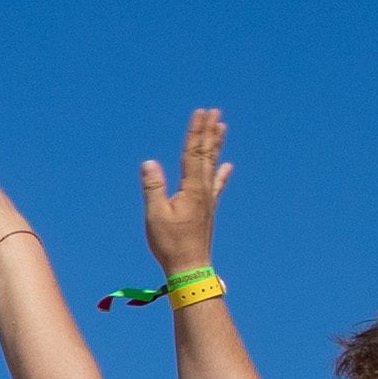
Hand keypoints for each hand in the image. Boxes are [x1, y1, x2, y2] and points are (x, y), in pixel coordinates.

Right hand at [138, 108, 229, 276]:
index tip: (200, 112)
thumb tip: (149, 162)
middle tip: (214, 111)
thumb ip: (153, 187)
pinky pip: (217, 184)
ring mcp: (208, 199)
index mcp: (191, 189)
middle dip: (209, 131)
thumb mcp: (155, 215)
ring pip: (213, 165)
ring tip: (223, 127)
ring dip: (216, 145)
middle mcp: (203, 190)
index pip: (192, 153)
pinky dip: (222, 173)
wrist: (190, 267)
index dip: (196, 131)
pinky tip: (228, 165)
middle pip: (206, 154)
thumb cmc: (170, 243)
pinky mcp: (208, 209)